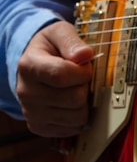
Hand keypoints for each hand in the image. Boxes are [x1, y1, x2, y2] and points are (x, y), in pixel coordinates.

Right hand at [16, 21, 93, 136]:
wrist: (33, 64)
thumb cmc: (49, 48)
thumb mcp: (59, 33)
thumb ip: (72, 41)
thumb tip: (84, 55)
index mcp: (29, 66)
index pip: (62, 75)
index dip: (82, 71)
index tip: (84, 66)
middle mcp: (26, 92)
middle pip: (74, 98)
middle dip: (85, 86)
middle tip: (79, 78)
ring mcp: (32, 112)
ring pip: (76, 116)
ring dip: (83, 103)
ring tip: (75, 90)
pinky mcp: (39, 127)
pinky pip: (72, 128)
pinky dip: (77, 117)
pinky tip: (70, 104)